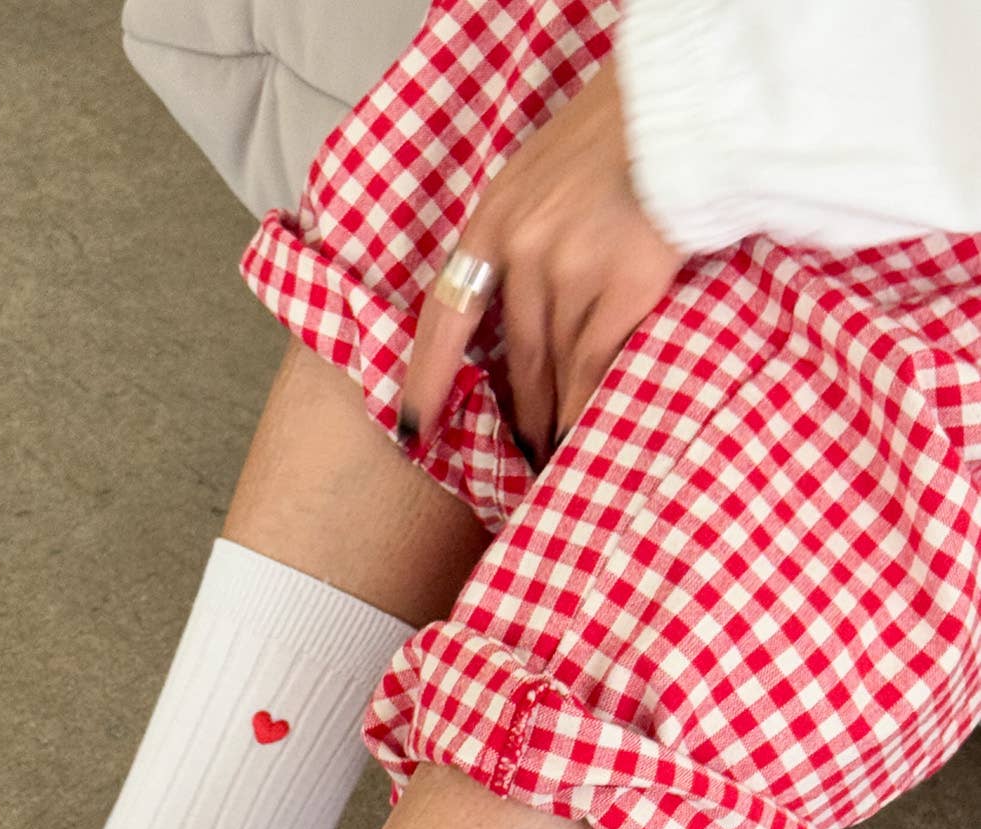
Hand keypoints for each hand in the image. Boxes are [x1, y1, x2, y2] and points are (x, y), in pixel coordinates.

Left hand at [399, 59, 682, 470]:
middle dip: (517, 411)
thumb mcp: (539, 174)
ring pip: (554, 368)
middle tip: (519, 452)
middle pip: (515, 355)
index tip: (416, 425)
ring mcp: (572, 270)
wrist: (679, 110)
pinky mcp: (624, 286)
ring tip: (554, 451)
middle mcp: (523, 250)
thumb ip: (518, 233)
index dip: (429, 375)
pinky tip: (585, 430)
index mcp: (493, 220)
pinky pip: (595, 365)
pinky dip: (587, 404)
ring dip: (552, 417)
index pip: (446, 313)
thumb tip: (511, 300)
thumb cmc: (615, 134)